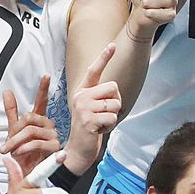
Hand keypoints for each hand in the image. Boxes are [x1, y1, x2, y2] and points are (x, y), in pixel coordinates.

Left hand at [0, 76, 61, 178]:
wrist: (29, 173)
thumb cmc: (24, 154)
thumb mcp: (14, 131)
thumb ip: (11, 112)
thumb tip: (7, 92)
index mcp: (39, 120)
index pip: (41, 102)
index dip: (43, 88)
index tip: (45, 76)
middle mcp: (48, 126)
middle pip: (29, 118)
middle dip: (14, 132)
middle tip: (7, 145)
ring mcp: (53, 136)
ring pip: (31, 131)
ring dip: (16, 142)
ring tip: (11, 151)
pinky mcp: (54, 147)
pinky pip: (36, 143)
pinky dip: (23, 148)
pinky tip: (19, 153)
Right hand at [64, 43, 120, 174]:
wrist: (78, 149)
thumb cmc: (90, 128)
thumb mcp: (94, 109)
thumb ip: (101, 97)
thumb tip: (115, 89)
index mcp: (82, 91)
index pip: (94, 71)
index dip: (104, 57)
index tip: (112, 45)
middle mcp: (81, 96)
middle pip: (114, 87)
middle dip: (116, 102)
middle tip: (104, 114)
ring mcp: (83, 107)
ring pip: (116, 103)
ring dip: (113, 116)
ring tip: (101, 123)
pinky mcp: (88, 119)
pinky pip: (112, 117)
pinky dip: (110, 126)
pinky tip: (99, 130)